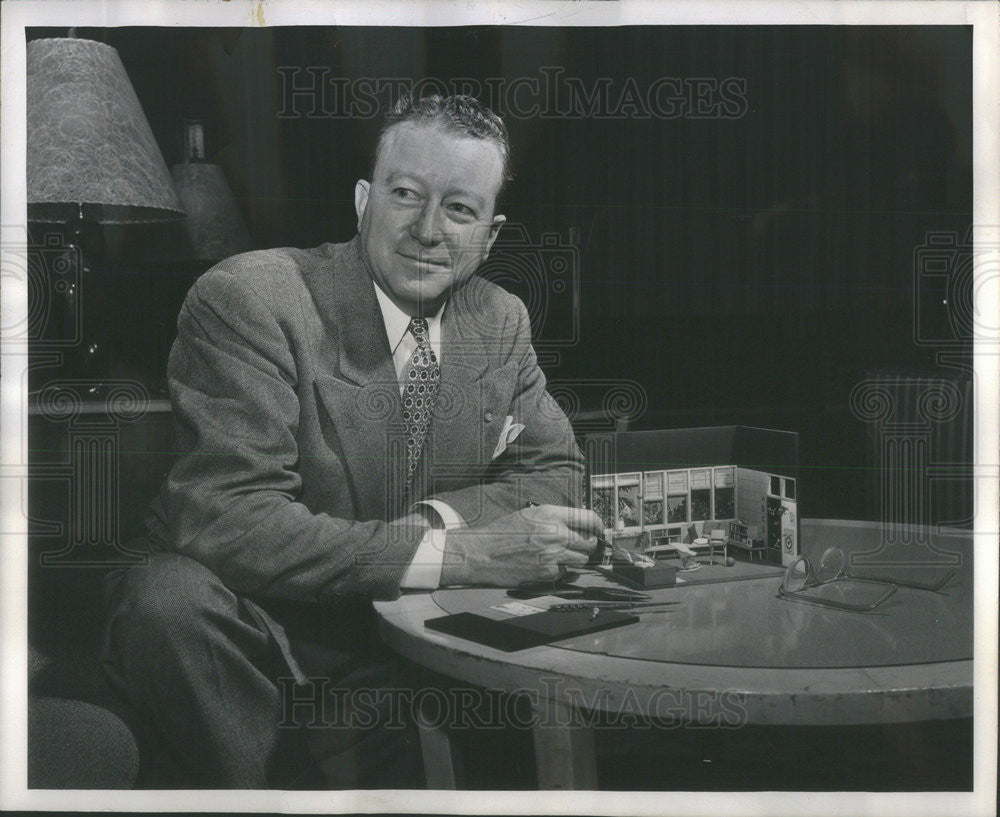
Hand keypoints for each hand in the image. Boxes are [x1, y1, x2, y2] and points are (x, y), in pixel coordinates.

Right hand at [440, 505, 602, 586]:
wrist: (481, 554)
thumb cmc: (501, 534)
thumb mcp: (528, 514)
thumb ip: (553, 517)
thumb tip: (576, 523)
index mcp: (549, 514)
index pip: (588, 518)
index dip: (598, 525)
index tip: (599, 529)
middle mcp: (554, 533)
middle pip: (589, 542)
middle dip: (587, 544)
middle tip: (581, 545)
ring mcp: (552, 555)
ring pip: (582, 560)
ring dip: (576, 559)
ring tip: (562, 555)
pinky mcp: (547, 573)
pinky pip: (567, 573)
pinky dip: (562, 571)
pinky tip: (548, 566)